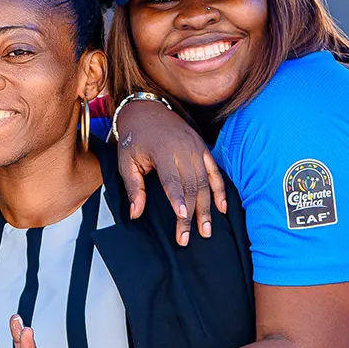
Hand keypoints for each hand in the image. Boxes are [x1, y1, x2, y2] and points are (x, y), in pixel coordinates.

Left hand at [114, 99, 226, 245]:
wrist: (147, 110)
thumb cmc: (134, 138)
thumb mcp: (126, 162)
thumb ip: (133, 188)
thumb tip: (136, 214)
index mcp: (162, 151)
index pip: (172, 180)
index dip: (178, 199)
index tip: (182, 216)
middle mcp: (183, 149)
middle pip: (191, 186)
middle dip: (192, 214)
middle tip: (189, 237)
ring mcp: (196, 148)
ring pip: (205, 182)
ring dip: (207, 207)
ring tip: (207, 230)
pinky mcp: (203, 148)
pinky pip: (215, 171)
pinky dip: (220, 190)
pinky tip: (222, 207)